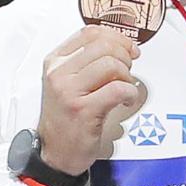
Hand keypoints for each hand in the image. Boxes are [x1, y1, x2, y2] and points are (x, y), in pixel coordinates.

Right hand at [34, 25, 148, 171]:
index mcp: (55, 62)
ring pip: (111, 65)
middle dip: (124, 56)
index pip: (90, 32)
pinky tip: (127, 100)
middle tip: (127, 72)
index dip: (116, 36)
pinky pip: (118, 89)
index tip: (128, 48)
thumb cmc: (65, 119)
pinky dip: (130, 93)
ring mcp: (69, 92)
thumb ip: (86, 62)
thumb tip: (120, 46)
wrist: (55, 153)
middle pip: (103, 46)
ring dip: (127, 75)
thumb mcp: (66, 83)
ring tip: (125, 88)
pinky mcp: (84, 110)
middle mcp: (59, 73)